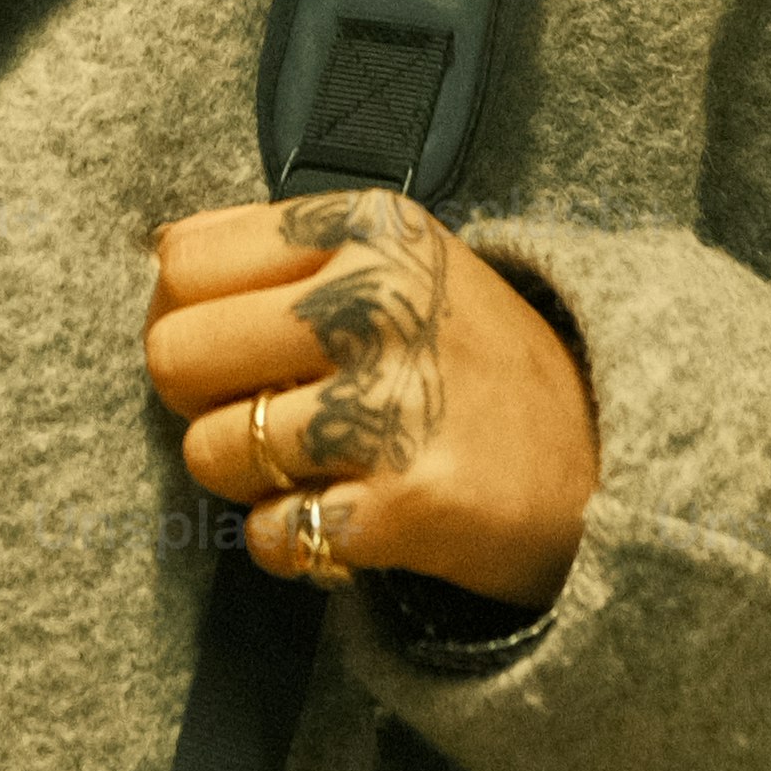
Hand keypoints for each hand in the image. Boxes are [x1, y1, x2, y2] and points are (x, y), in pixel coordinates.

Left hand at [143, 188, 596, 608]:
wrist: (615, 468)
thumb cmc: (479, 365)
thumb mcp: (405, 263)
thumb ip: (292, 255)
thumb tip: (155, 260)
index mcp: (371, 226)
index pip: (182, 259)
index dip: (182, 314)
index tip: (224, 345)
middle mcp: (378, 300)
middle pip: (174, 354)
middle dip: (200, 401)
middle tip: (263, 414)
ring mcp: (392, 402)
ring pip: (210, 451)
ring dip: (250, 480)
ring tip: (318, 469)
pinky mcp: (407, 502)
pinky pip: (270, 535)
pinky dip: (293, 544)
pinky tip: (346, 521)